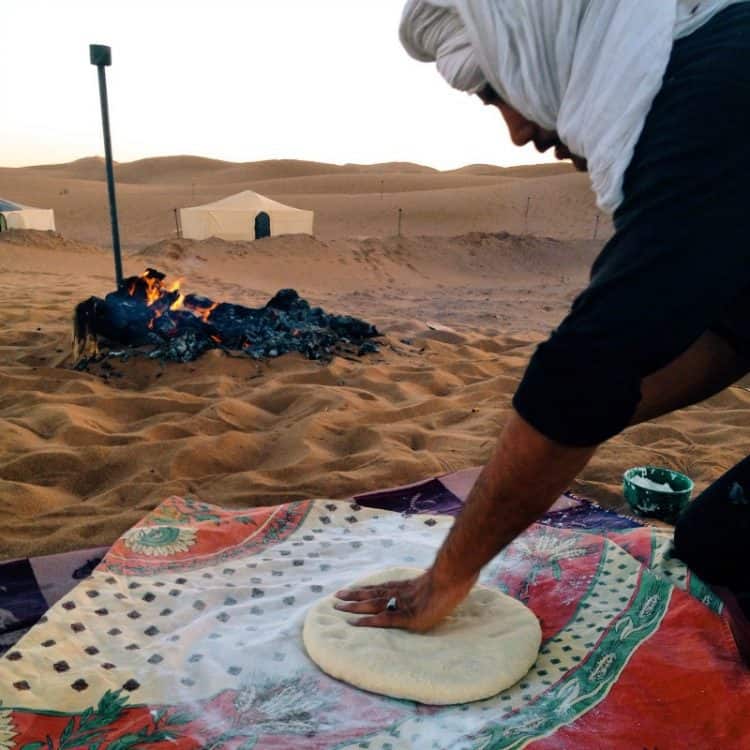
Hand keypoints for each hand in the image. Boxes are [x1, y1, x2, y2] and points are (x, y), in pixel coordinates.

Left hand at [334, 568, 477, 631]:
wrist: (452, 578)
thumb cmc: (450, 578)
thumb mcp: (436, 581)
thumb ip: (430, 585)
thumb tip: (433, 586)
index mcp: (406, 587)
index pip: (381, 588)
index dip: (366, 589)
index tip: (352, 590)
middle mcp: (399, 593)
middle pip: (372, 594)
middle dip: (354, 596)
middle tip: (336, 597)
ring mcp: (402, 604)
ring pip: (372, 604)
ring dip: (354, 606)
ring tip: (338, 607)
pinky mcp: (407, 617)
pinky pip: (383, 619)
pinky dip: (368, 621)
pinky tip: (355, 623)